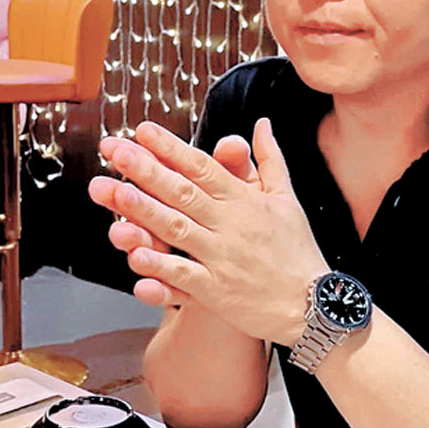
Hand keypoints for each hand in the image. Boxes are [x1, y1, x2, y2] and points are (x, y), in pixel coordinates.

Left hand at [88, 118, 327, 343]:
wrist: (313, 305)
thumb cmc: (297, 249)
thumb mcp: (287, 197)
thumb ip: (269, 158)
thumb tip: (261, 122)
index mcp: (245, 199)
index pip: (202, 166)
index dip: (171, 147)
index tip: (142, 130)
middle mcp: (231, 224)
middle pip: (182, 192)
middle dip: (146, 170)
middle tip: (115, 151)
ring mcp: (222, 257)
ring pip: (178, 229)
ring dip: (145, 211)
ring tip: (117, 194)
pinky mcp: (217, 291)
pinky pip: (184, 277)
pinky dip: (160, 268)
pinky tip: (135, 258)